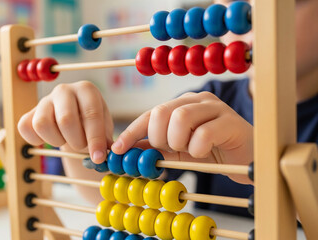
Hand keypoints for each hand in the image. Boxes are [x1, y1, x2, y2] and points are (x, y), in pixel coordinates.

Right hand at [18, 81, 112, 162]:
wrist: (74, 123)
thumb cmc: (92, 126)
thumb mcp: (104, 130)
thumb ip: (106, 141)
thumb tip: (108, 154)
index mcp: (87, 89)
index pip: (91, 114)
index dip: (95, 139)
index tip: (98, 158)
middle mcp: (64, 90)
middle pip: (65, 119)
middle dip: (76, 141)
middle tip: (81, 147)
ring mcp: (44, 100)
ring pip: (42, 124)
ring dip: (56, 140)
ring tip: (65, 140)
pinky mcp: (29, 112)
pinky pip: (25, 128)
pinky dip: (36, 140)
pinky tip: (50, 139)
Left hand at [111, 91, 252, 183]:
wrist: (244, 160)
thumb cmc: (209, 152)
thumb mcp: (175, 151)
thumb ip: (152, 149)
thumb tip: (123, 153)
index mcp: (180, 105)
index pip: (149, 114)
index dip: (131, 132)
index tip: (117, 150)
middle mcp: (195, 100)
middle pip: (162, 111)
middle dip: (158, 137)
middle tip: (168, 149)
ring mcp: (214, 107)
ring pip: (181, 117)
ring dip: (177, 141)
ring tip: (187, 150)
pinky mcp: (231, 121)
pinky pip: (204, 133)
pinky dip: (197, 148)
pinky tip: (203, 153)